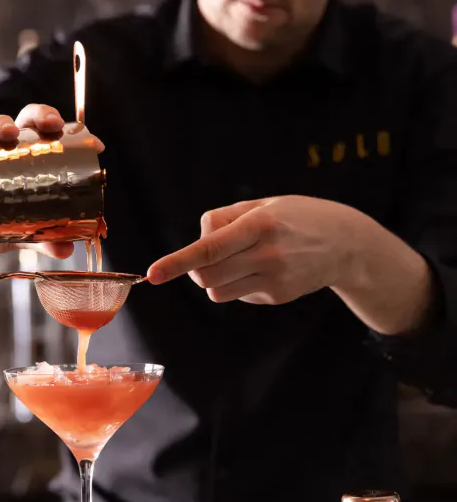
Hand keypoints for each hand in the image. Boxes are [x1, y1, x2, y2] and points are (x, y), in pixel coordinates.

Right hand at [0, 104, 104, 259]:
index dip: (77, 134)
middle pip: (30, 120)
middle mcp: (13, 148)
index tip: (94, 143)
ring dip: (2, 123)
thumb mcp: (21, 233)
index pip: (58, 137)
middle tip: (49, 126)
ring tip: (7, 134)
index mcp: (35, 159)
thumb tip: (66, 251)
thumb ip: (42, 239)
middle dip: (41, 116)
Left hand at [147, 196, 371, 304]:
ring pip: (217, 292)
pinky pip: (239, 296)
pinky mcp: (279, 296)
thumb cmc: (297, 217)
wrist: (348, 244)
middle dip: (194, 269)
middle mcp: (267, 254)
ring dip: (213, 279)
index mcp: (259, 224)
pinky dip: (238, 285)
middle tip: (207, 256)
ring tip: (237, 261)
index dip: (177, 261)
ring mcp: (274, 279)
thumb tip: (197, 243)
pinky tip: (261, 270)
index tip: (153, 273)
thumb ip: (223, 219)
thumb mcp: (263, 204)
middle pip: (206, 276)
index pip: (208, 247)